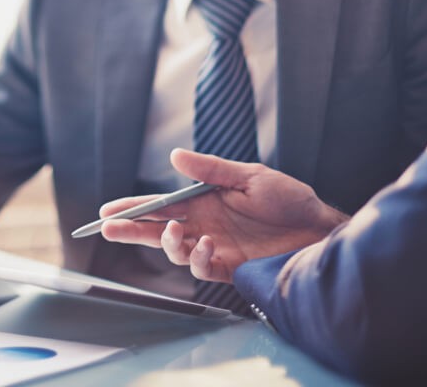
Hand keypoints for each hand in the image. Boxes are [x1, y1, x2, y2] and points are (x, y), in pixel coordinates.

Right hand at [100, 149, 346, 282]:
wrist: (318, 229)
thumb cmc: (288, 200)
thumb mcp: (249, 176)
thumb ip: (210, 170)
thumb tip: (174, 156)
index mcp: (203, 202)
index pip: (160, 206)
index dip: (133, 209)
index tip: (108, 211)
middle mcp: (203, 226)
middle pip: (157, 231)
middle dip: (131, 231)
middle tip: (108, 229)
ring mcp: (215, 248)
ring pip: (175, 251)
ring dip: (166, 243)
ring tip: (172, 231)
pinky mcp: (229, 267)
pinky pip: (202, 268)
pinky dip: (197, 258)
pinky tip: (204, 244)